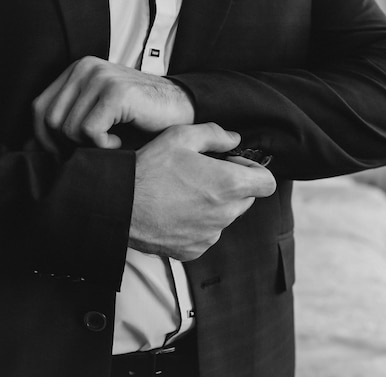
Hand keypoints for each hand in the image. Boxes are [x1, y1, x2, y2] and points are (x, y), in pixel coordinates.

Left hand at [32, 56, 193, 151]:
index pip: (39, 109)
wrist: (183, 109)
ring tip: (112, 143)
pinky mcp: (115, 91)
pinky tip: (121, 141)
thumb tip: (28, 149)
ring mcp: (100, 77)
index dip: (45, 139)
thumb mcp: (98, 117)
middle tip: (94, 152)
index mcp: (76, 71)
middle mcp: (84, 68)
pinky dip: (104, 146)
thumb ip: (67, 125)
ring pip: (67, 128)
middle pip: (49, 121)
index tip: (67, 155)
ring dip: (89, 147)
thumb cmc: (141, 120)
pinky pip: (89, 131)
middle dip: (67, 146)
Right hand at [130, 123, 276, 260]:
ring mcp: (209, 235)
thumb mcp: (180, 137)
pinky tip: (175, 211)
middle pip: (246, 200)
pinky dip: (197, 224)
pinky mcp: (193, 250)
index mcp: (228, 184)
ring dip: (214, 205)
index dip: (255, 171)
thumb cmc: (149, 169)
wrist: (118, 206)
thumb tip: (235, 139)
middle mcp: (224, 214)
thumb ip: (214, 135)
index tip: (235, 165)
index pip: (267, 183)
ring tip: (183, 193)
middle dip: (233, 186)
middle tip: (204, 175)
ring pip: (225, 217)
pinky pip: (206, 234)